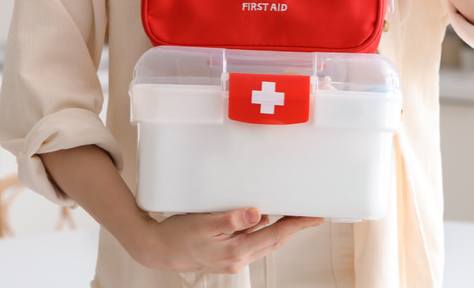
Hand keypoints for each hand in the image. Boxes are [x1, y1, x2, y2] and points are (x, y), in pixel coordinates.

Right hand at [122, 207, 323, 273]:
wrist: (158, 250)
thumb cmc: (178, 235)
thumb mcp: (204, 222)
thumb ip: (231, 219)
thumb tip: (256, 214)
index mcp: (237, 251)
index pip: (276, 234)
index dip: (297, 224)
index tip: (314, 217)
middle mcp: (239, 259)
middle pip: (275, 240)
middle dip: (295, 227)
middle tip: (313, 215)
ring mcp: (234, 259)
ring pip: (266, 242)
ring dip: (281, 230)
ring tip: (296, 216)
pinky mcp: (229, 255)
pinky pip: (254, 242)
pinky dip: (264, 232)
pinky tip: (266, 221)